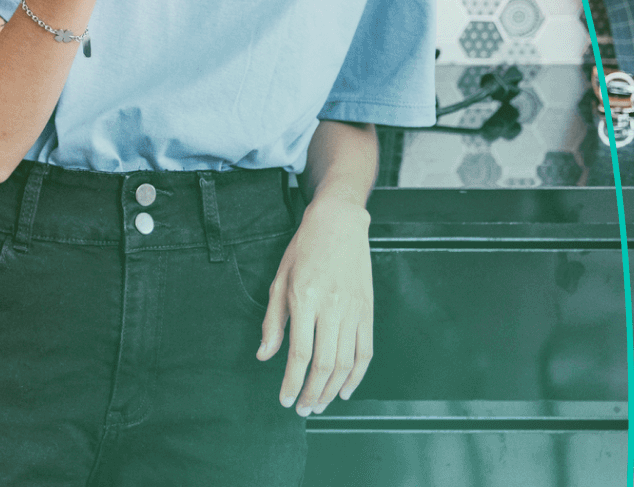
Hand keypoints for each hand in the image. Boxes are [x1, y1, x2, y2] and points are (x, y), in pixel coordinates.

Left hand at [256, 197, 373, 415]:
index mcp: (304, 298)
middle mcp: (332, 307)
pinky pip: (365, 351)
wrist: (339, 224)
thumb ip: (273, 321)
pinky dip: (357, 376)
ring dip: (332, 389)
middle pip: (325, 364)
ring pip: (346, 363)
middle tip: (302, 409)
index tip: (284, 399)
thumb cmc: (304, 250)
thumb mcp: (279, 279)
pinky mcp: (368, 311)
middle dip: (311, 393)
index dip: (292, 382)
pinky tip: (344, 390)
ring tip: (319, 404)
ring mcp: (354, 311)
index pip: (299, 353)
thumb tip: (265, 355)